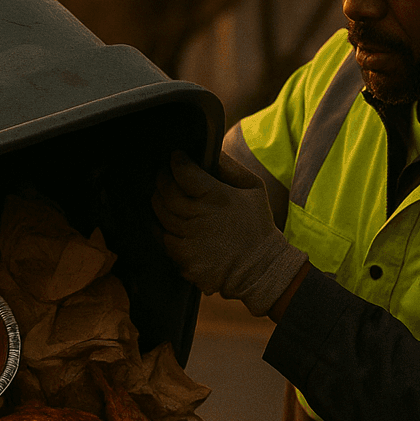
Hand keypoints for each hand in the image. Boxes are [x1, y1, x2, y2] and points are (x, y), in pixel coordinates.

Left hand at [152, 151, 308, 316]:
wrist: (261, 268)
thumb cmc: (258, 226)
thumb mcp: (254, 189)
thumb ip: (231, 167)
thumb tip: (212, 152)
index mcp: (216, 196)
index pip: (183, 172)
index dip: (176, 161)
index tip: (175, 157)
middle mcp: (198, 216)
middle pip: (166, 192)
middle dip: (161, 178)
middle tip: (164, 173)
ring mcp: (189, 239)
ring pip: (160, 214)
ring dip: (158, 200)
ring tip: (163, 195)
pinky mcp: (184, 258)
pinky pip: (162, 238)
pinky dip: (160, 227)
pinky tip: (165, 221)